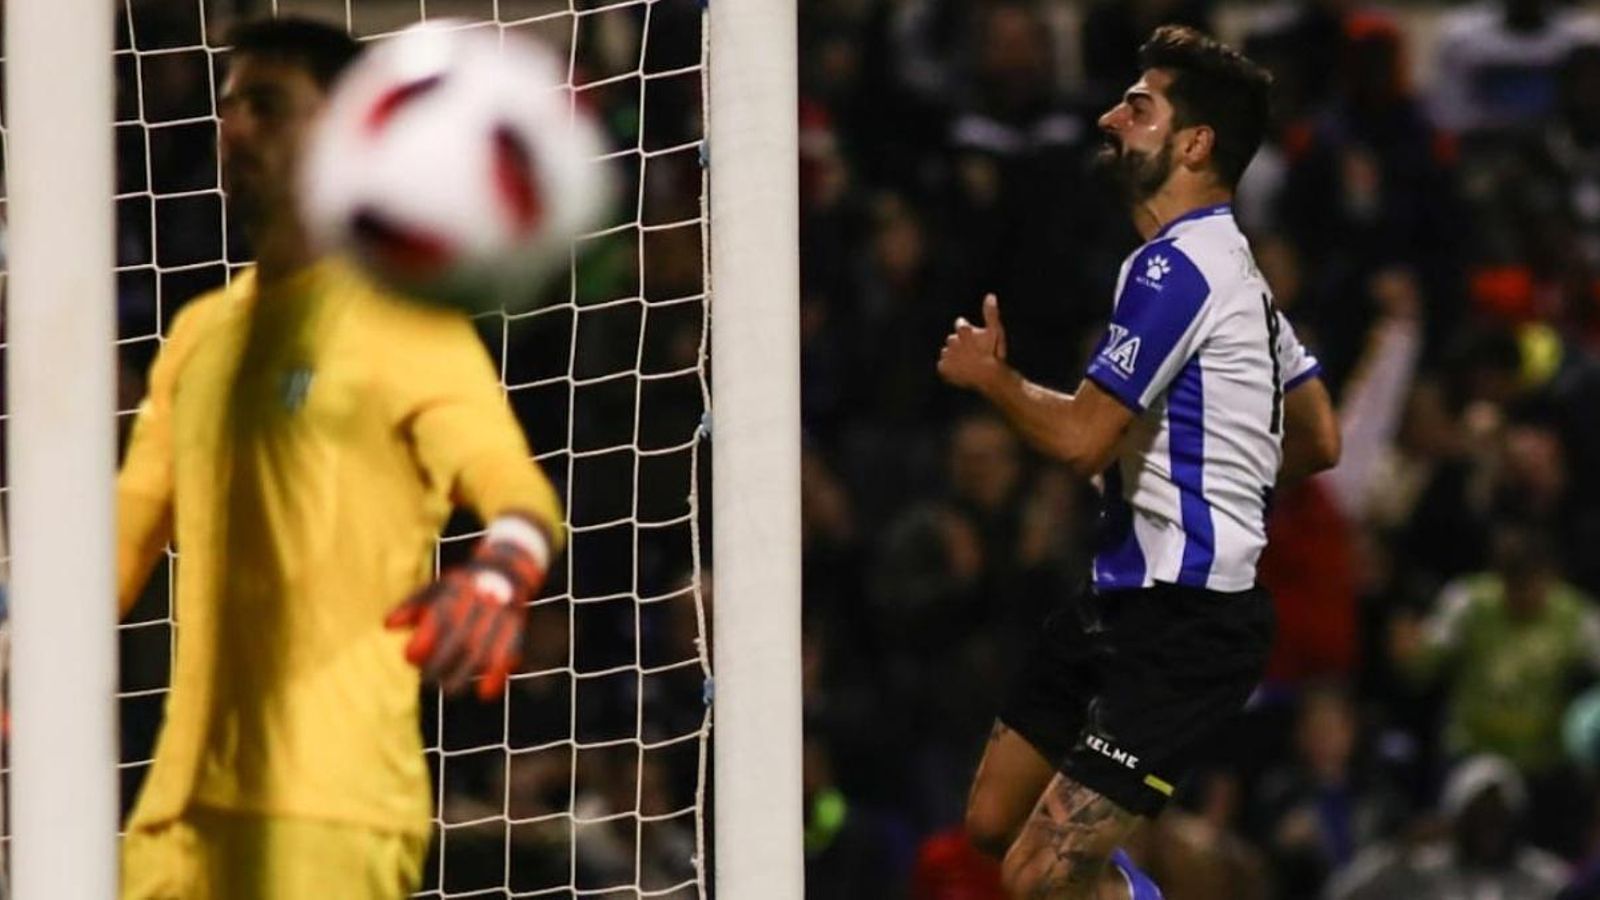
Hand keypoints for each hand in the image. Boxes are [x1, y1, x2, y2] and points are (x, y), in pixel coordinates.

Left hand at [385, 515, 552, 699]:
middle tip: (427, 681)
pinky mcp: (516, 626)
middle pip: (460, 638)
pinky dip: (498, 674)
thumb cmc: (460, 586)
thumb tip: (389, 625)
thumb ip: (411, 606)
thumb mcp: (435, 589)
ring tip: (450, 690)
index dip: (424, 640)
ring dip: (466, 673)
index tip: (409, 657)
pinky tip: (486, 693)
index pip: (439, 617)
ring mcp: (499, 613)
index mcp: (456, 589)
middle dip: (441, 662)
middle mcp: (479, 601)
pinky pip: (509, 652)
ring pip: (482, 648)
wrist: (505, 570)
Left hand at [937, 293, 1007, 390]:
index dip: (969, 333)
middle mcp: (951, 341)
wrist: (989, 376)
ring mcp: (946, 355)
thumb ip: (991, 313)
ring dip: (955, 357)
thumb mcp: (995, 331)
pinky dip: (950, 369)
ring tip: (967, 364)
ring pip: (948, 353)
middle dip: (960, 345)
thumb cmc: (993, 353)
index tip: (976, 341)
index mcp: (963, 330)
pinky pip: (943, 366)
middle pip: (953, 340)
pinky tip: (960, 371)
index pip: (961, 325)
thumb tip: (990, 295)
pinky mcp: (943, 368)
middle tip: (972, 354)